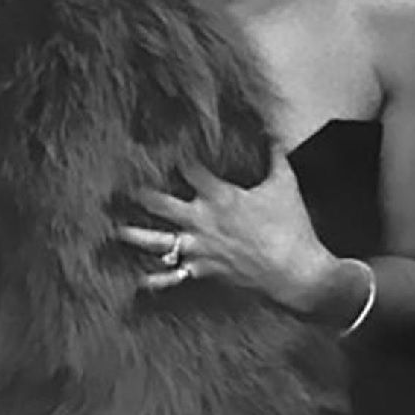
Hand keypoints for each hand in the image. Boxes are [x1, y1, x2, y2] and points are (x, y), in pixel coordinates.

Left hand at [118, 148, 333, 312]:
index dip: (178, 159)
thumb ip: (276, 156)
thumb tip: (275, 134)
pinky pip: (174, 277)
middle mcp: (203, 220)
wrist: (295, 271)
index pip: (191, 170)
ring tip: (119, 231)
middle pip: (162, 204)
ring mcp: (200, 248)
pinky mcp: (204, 271)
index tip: (167, 150)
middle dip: (144, 196)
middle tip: (129, 189)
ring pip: (159, 241)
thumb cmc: (291, 226)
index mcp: (221, 196)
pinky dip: (156, 280)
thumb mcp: (285, 184)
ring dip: (137, 236)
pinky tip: (139, 281)